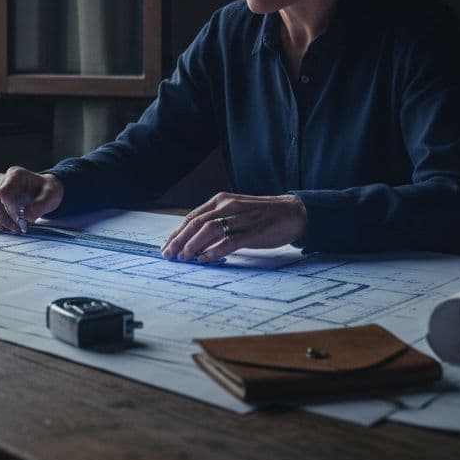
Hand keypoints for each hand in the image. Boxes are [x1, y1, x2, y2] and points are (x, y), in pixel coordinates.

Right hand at [0, 166, 63, 233]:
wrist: (45, 190)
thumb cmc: (48, 190)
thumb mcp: (52, 195)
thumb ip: (41, 205)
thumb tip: (26, 217)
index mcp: (16, 176)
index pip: (4, 192)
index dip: (10, 208)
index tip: (22, 219)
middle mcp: (3, 182)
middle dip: (4, 219)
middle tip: (18, 228)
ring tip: (12, 228)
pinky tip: (5, 226)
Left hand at [160, 192, 306, 262]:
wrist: (293, 213)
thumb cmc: (262, 216)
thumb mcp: (235, 213)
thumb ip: (216, 222)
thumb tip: (194, 242)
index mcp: (222, 200)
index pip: (192, 216)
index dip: (177, 232)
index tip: (165, 246)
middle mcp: (228, 206)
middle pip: (196, 223)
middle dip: (179, 240)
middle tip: (168, 255)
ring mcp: (241, 218)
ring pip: (209, 230)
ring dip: (192, 245)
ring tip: (183, 258)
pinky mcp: (253, 231)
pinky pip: (229, 241)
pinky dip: (214, 251)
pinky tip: (204, 259)